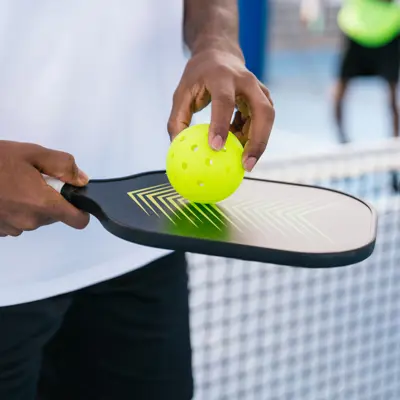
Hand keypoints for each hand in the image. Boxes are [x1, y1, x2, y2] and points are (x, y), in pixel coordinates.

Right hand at [0, 140, 89, 236]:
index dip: (81, 211)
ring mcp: (11, 229)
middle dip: (50, 199)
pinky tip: (3, 195)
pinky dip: (15, 210)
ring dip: (31, 205)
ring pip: (34, 219)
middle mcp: (30, 222)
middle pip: (54, 216)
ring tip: (14, 185)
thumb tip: (81, 180)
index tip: (75, 200)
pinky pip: (16, 221)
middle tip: (34, 180)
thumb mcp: (33, 153)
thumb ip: (63, 166)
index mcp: (43, 204)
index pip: (78, 221)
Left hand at [168, 48, 274, 171]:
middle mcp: (246, 81)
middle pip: (263, 111)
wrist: (219, 54)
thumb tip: (177, 148)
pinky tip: (239, 145)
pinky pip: (262, 122)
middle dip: (258, 141)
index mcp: (222, 76)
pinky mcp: (264, 98)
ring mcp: (259, 89)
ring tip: (244, 162)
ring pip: (268, 118)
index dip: (221, 125)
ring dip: (258, 142)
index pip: (224, 102)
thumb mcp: (182, 93)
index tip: (215, 147)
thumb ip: (177, 120)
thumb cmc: (198, 75)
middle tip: (247, 166)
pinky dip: (252, 136)